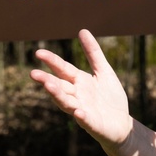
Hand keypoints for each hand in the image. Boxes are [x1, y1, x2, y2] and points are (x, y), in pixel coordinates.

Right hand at [30, 29, 132, 154]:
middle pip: (60, 87)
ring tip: (48, 86)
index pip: (63, 70)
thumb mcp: (103, 71)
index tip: (38, 52)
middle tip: (34, 74)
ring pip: (67, 103)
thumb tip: (82, 30)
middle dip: (47, 81)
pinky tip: (78, 113)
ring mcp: (83, 111)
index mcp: (79, 82)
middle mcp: (77, 96)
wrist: (122, 124)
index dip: (52, 61)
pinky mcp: (93, 124)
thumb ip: (93, 53)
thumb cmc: (110, 98)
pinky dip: (81, 117)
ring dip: (57, 95)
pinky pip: (85, 121)